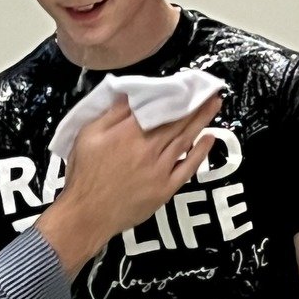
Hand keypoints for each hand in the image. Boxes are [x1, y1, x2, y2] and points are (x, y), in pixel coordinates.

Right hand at [38, 92, 221, 276]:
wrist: (87, 214)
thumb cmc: (84, 174)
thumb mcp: (87, 136)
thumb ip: (111, 115)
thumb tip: (130, 94)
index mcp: (128, 133)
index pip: (158, 107)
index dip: (175, 94)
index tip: (187, 83)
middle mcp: (148, 148)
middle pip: (176, 122)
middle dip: (195, 104)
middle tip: (211, 90)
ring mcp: (160, 169)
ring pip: (185, 140)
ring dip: (202, 121)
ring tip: (214, 105)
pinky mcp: (165, 188)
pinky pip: (187, 167)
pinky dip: (200, 152)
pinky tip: (209, 139)